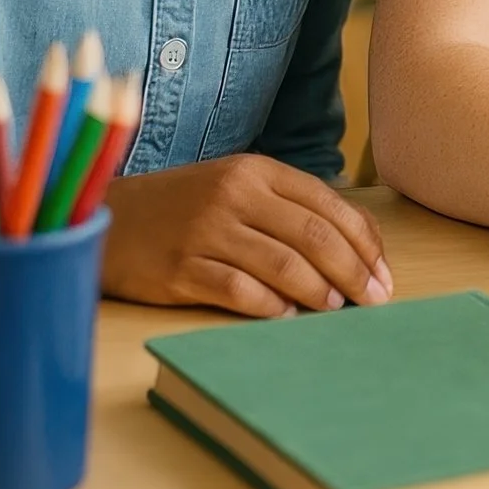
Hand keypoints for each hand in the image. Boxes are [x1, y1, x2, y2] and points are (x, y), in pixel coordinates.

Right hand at [102, 155, 392, 318]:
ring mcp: (206, 231)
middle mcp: (235, 195)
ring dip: (320, 292)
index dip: (365, 244)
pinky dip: (271, 307)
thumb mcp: (236, 188)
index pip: (330, 206)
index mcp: (257, 171)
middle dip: (354, 272)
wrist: (104, 218)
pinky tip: (288, 317)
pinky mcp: (179, 268)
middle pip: (315, 236)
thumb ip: (288, 208)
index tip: (384, 274)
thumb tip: (352, 249)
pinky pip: (239, 291)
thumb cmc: (182, 207)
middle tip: (375, 300)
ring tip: (337, 309)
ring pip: (284, 265)